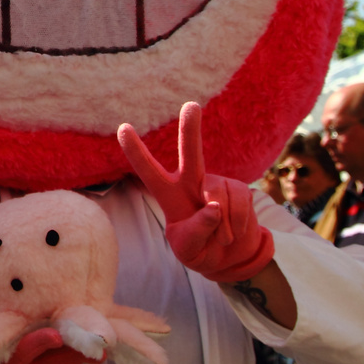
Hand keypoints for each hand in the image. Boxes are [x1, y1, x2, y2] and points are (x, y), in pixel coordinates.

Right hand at [0, 317, 89, 363]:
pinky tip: (98, 349)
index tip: (54, 334)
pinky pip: (59, 361)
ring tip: (109, 348)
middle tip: (98, 348)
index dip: (38, 342)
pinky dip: (76, 355)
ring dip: (82, 354)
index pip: (22, 350)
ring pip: (59, 360)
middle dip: (73, 351)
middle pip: (51, 358)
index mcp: (0, 360)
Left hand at [119, 103, 273, 282]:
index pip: (148, 171)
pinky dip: (239, 224)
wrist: (231, 258)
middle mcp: (191, 182)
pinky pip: (241, 203)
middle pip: (191, 153)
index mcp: (169, 195)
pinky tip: (236, 232)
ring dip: (224, 225)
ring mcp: (216, 184)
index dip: (136, 151)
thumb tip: (213, 206)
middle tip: (191, 106)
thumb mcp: (189, 249)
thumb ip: (197, 230)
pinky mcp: (239, 189)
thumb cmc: (201, 251)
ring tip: (222, 238)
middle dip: (190, 129)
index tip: (123, 127)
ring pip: (219, 196)